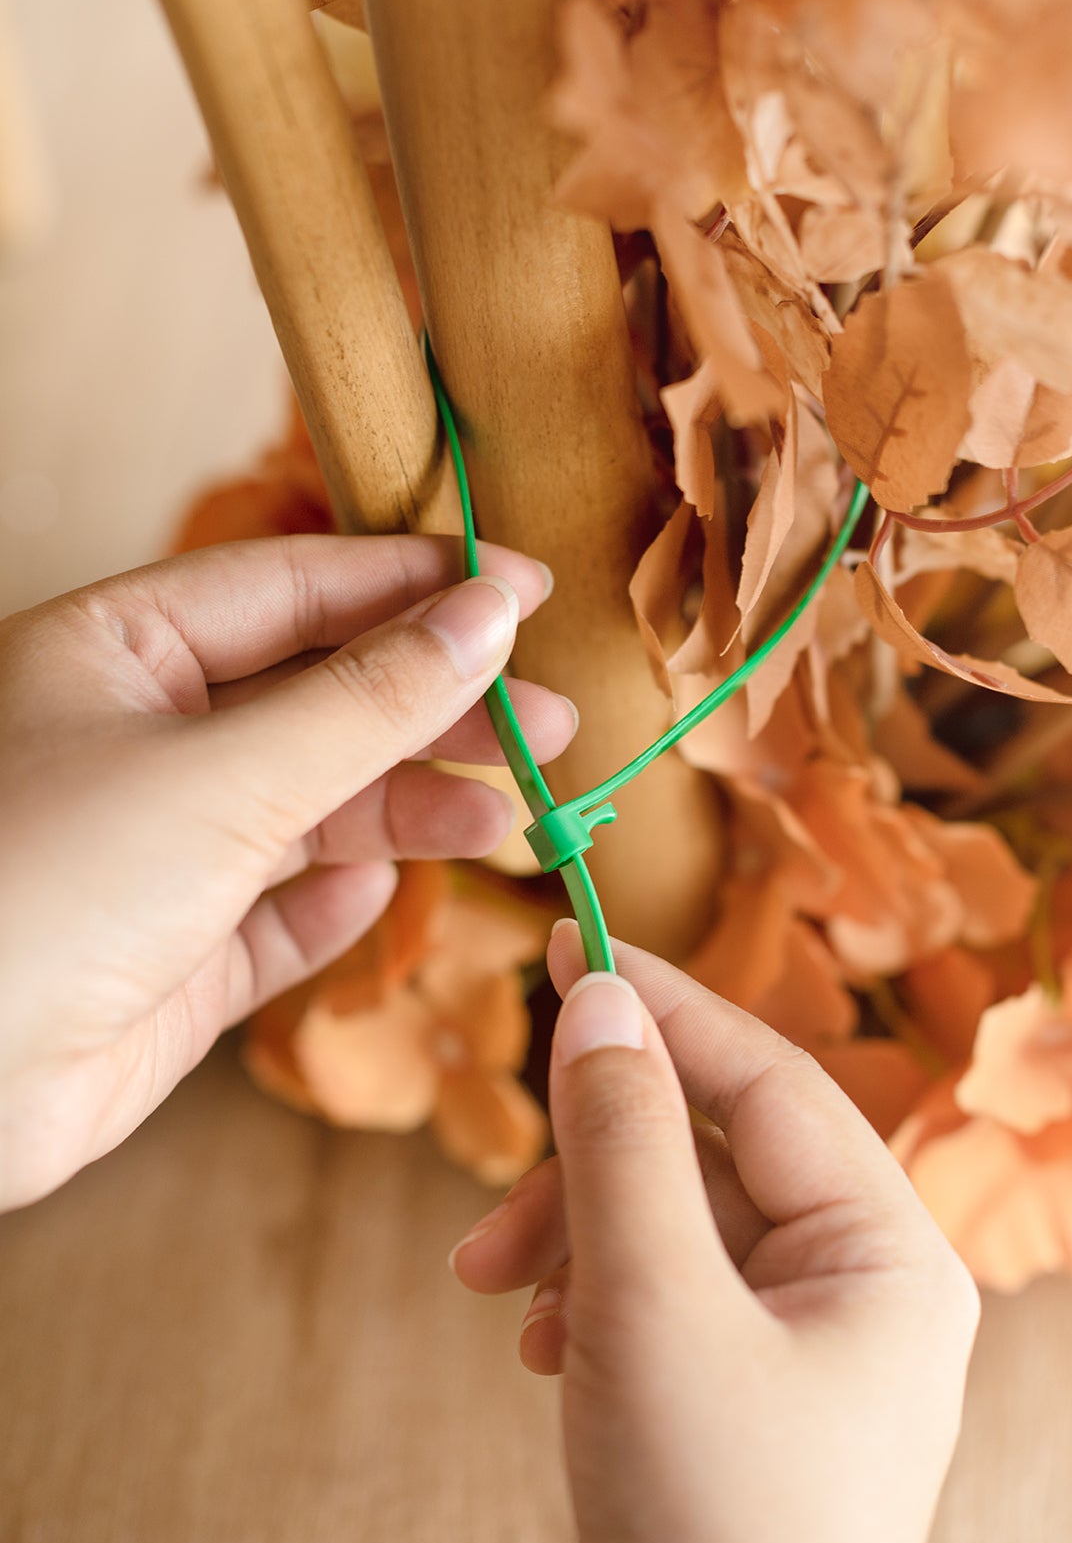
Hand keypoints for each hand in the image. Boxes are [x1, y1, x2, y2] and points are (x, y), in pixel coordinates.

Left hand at [0, 535, 575, 1209]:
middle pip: (319, 698)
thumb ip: (367, 700)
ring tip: (509, 817)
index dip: (418, 584)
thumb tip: (486, 615)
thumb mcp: (222, 774)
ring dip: (410, 808)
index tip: (529, 587)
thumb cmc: (37, 890)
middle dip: (436, 708)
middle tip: (550, 722)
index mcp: (118, 649)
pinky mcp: (169, 959)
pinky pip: (277, 915)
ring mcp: (153, 851)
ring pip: (312, 809)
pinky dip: (336, 903)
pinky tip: (383, 895)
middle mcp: (136, 739)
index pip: (295, 587)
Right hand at [452, 925, 979, 1542]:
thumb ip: (622, 1141)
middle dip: (593, 1161)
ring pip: (672, 1219)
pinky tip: (535, 1344)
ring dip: (573, 1232)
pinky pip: (659, 1289)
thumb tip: (596, 998)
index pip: (767, 1077)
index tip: (566, 944)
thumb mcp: (651, 1308)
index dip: (661, 1004)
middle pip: (711, 1149)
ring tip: (496, 1292)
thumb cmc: (711, 1530)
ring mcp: (802, 1344)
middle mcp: (861, 1287)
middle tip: (496, 1199)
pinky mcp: (741, 1390)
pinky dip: (585, 1292)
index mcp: (888, 1255)